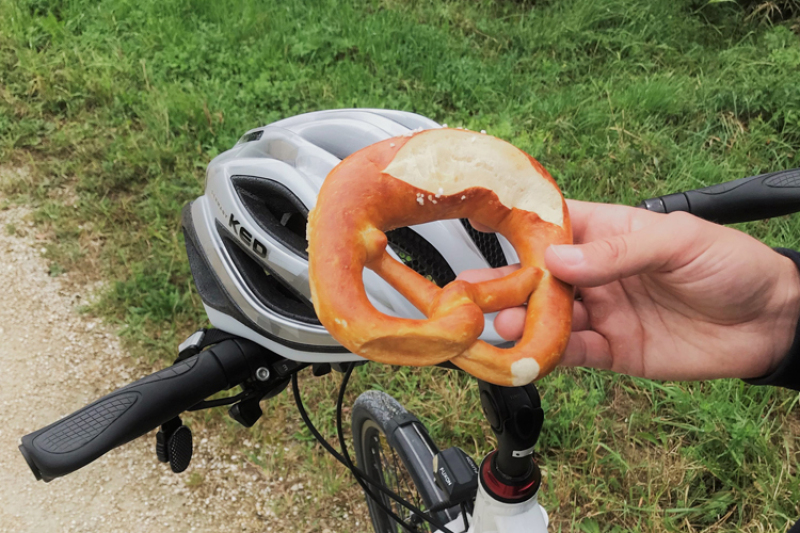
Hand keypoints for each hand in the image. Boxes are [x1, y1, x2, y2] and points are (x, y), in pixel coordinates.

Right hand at [461, 200, 799, 380]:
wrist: (772, 323)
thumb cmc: (731, 265)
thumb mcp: (677, 243)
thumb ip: (616, 252)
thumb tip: (556, 257)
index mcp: (609, 233)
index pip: (554, 227)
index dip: (518, 230)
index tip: (480, 231)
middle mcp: (597, 273)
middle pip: (541, 278)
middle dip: (506, 284)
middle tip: (471, 294)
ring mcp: (603, 312)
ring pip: (550, 317)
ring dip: (524, 322)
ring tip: (503, 325)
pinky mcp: (613, 350)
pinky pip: (574, 353)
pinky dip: (550, 355)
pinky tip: (529, 355)